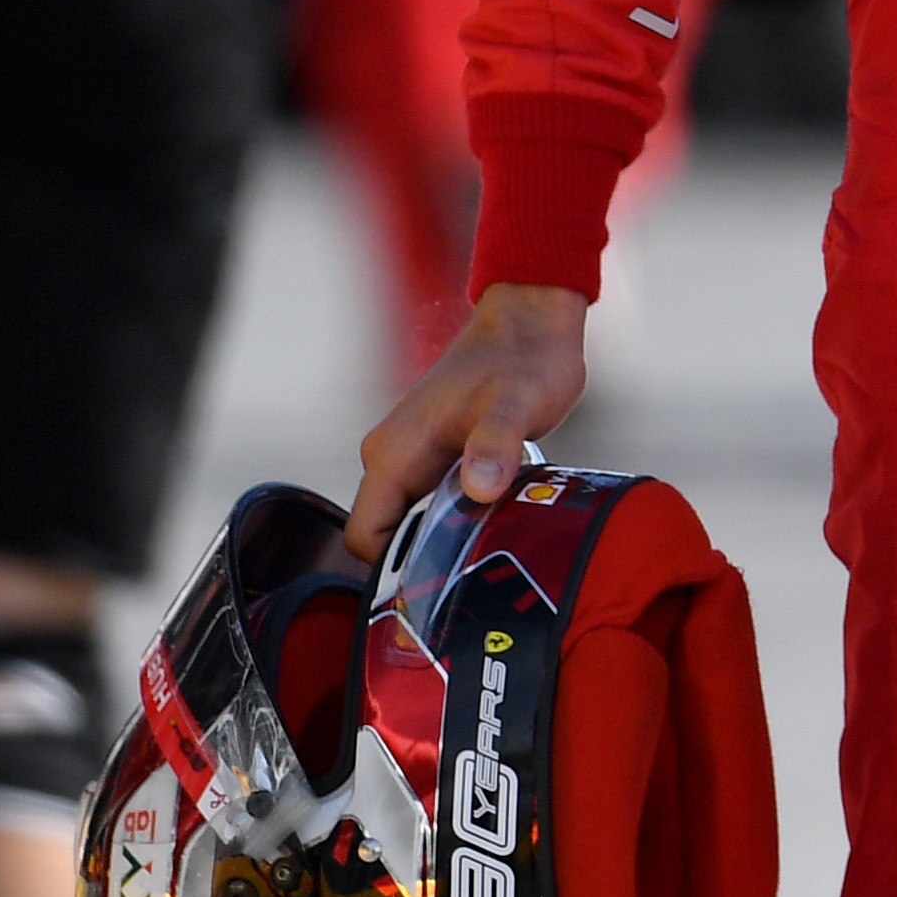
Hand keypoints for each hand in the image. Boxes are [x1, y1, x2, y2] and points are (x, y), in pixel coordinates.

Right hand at [352, 282, 587, 556]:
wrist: (532, 322)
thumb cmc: (522, 357)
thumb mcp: (517, 402)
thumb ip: (497, 444)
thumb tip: (477, 489)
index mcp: (393, 452)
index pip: (364, 536)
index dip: (396, 564)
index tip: (442, 574)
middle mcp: (392, 457)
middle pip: (389, 534)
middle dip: (427, 554)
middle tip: (478, 561)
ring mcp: (412, 456)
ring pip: (414, 519)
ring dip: (448, 533)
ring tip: (493, 538)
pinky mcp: (437, 455)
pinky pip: (435, 502)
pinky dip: (461, 514)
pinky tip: (499, 514)